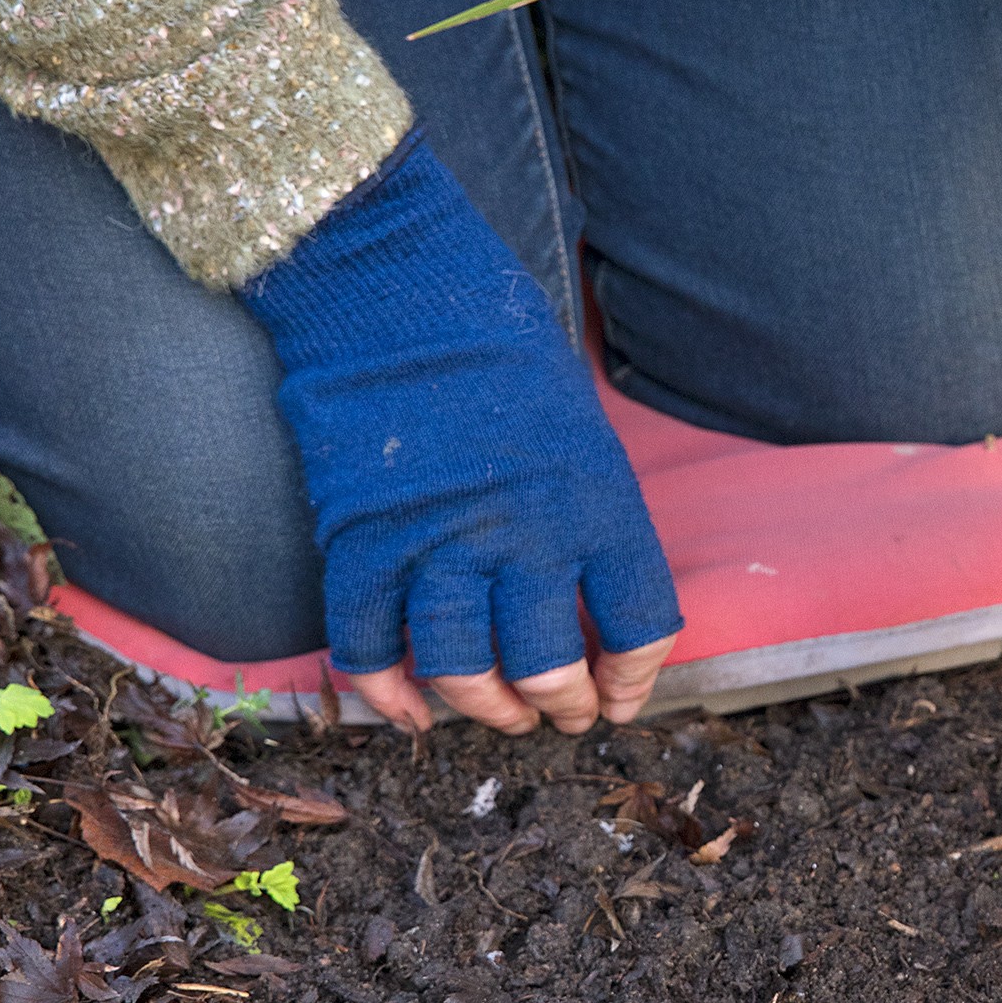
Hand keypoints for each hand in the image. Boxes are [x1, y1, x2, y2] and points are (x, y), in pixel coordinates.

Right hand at [237, 136, 682, 732]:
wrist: (394, 287)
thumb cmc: (501, 351)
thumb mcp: (582, 430)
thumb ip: (591, 518)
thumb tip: (595, 597)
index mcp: (597, 503)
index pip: (641, 624)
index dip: (635, 678)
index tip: (623, 697)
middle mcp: (524, 535)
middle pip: (548, 666)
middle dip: (559, 705)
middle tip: (559, 715)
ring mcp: (437, 542)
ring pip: (462, 672)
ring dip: (483, 708)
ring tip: (498, 715)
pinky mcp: (360, 541)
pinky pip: (370, 647)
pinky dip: (387, 693)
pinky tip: (408, 714)